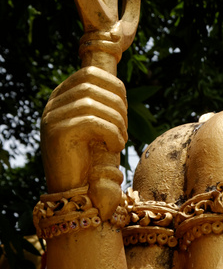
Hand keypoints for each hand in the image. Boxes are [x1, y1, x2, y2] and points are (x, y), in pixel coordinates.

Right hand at [40, 66, 127, 216]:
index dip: (114, 86)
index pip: (89, 73)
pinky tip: (115, 147)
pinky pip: (92, 121)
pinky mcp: (58, 133)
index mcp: (62, 98)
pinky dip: (111, 132)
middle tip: (125, 129)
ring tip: (121, 140)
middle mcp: (53, 104)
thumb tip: (119, 89)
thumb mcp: (96, 130)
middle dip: (117, 104)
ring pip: (93, 102)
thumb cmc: (90, 162)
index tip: (124, 110)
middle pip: (92, 84)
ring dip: (117, 121)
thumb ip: (100, 108)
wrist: (74, 194)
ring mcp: (52, 117)